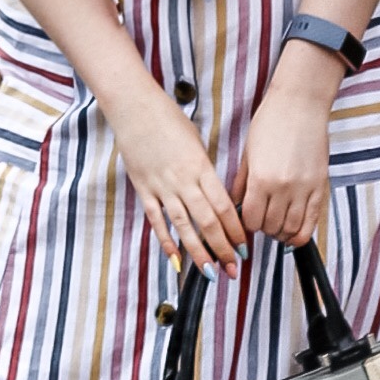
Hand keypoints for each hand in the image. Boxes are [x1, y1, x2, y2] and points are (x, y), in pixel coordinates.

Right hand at [110, 82, 246, 273]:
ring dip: (199, 252)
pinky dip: (166, 241)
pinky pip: (157, 220)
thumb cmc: (168, 119)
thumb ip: (205, 171)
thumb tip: (216, 196)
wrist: (134, 107)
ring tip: (211, 272)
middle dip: (223, 248)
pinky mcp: (143, 188)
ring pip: (183, 226)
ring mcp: (161, 186)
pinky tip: (176, 259)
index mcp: (200, 167)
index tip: (245, 248)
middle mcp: (183, 180)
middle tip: (235, 269)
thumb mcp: (196, 142)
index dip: (236, 230)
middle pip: (207, 221)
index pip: (223, 206)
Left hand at [237, 58, 335, 245]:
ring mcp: (305, 188)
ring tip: (278, 226)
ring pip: (293, 229)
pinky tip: (295, 231)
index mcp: (261, 179)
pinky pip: (313, 221)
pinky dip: (303, 232)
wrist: (299, 105)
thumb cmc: (270, 124)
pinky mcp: (321, 186)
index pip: (252, 220)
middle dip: (264, 228)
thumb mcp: (247, 153)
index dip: (248, 224)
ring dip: (283, 233)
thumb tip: (235, 206)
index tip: (248, 218)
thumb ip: (241, 183)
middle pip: (271, 227)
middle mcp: (283, 188)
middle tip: (263, 220)